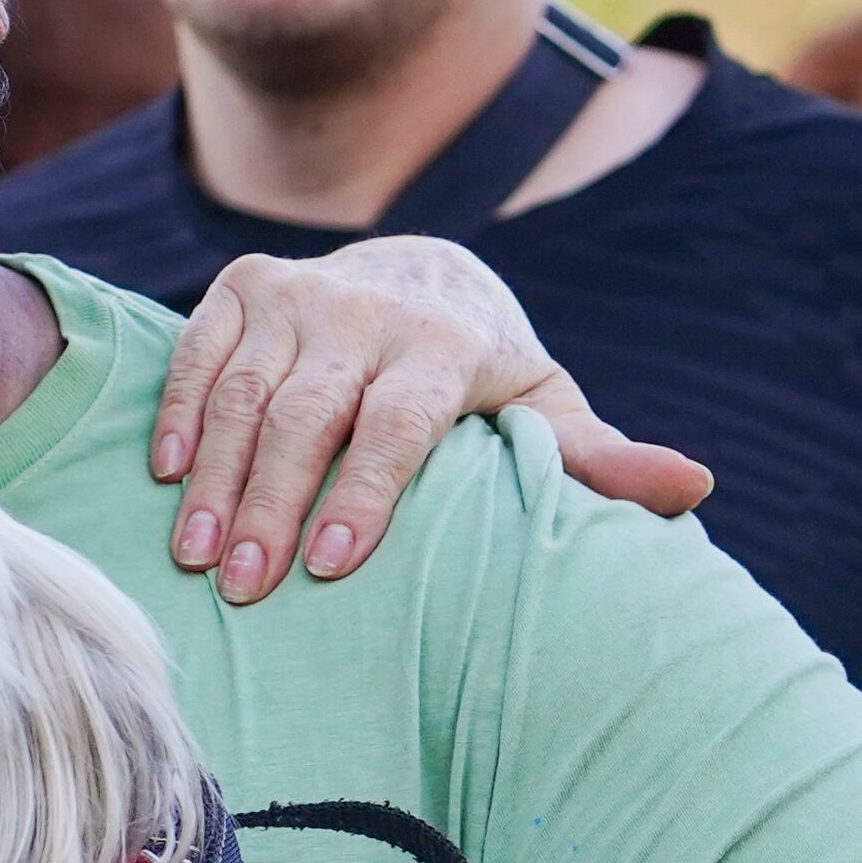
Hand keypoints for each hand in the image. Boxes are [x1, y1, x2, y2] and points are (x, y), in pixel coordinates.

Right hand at [154, 238, 709, 601]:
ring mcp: (304, 293)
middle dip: (270, 505)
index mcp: (449, 344)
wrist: (426, 272)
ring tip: (196, 557)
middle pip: (308, 416)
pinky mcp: (248, 284)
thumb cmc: (487, 374)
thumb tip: (693, 487)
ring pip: (245, 390)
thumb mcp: (546, 407)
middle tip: (244, 590)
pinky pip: (200, 351)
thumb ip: (602, 458)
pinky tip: (167, 479)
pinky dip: (179, 412)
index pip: (397, 425)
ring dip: (213, 476)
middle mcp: (370, 311)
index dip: (363, 495)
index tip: (329, 568)